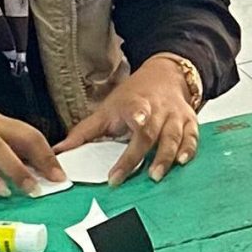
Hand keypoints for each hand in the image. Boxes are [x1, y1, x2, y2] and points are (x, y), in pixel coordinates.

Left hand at [64, 57, 200, 184]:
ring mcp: (175, 116)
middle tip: (134, 175)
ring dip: (166, 157)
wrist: (166, 75)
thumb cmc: (133, 96)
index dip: (139, 116)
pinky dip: (189, 149)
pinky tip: (183, 162)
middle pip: (152, 133)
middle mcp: (157, 110)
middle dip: (143, 154)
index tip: (138, 122)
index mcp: (135, 104)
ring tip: (157, 176)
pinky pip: (192, 137)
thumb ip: (84, 133)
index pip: (137, 111)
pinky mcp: (189, 121)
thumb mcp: (106, 110)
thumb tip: (59, 151)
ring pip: (173, 137)